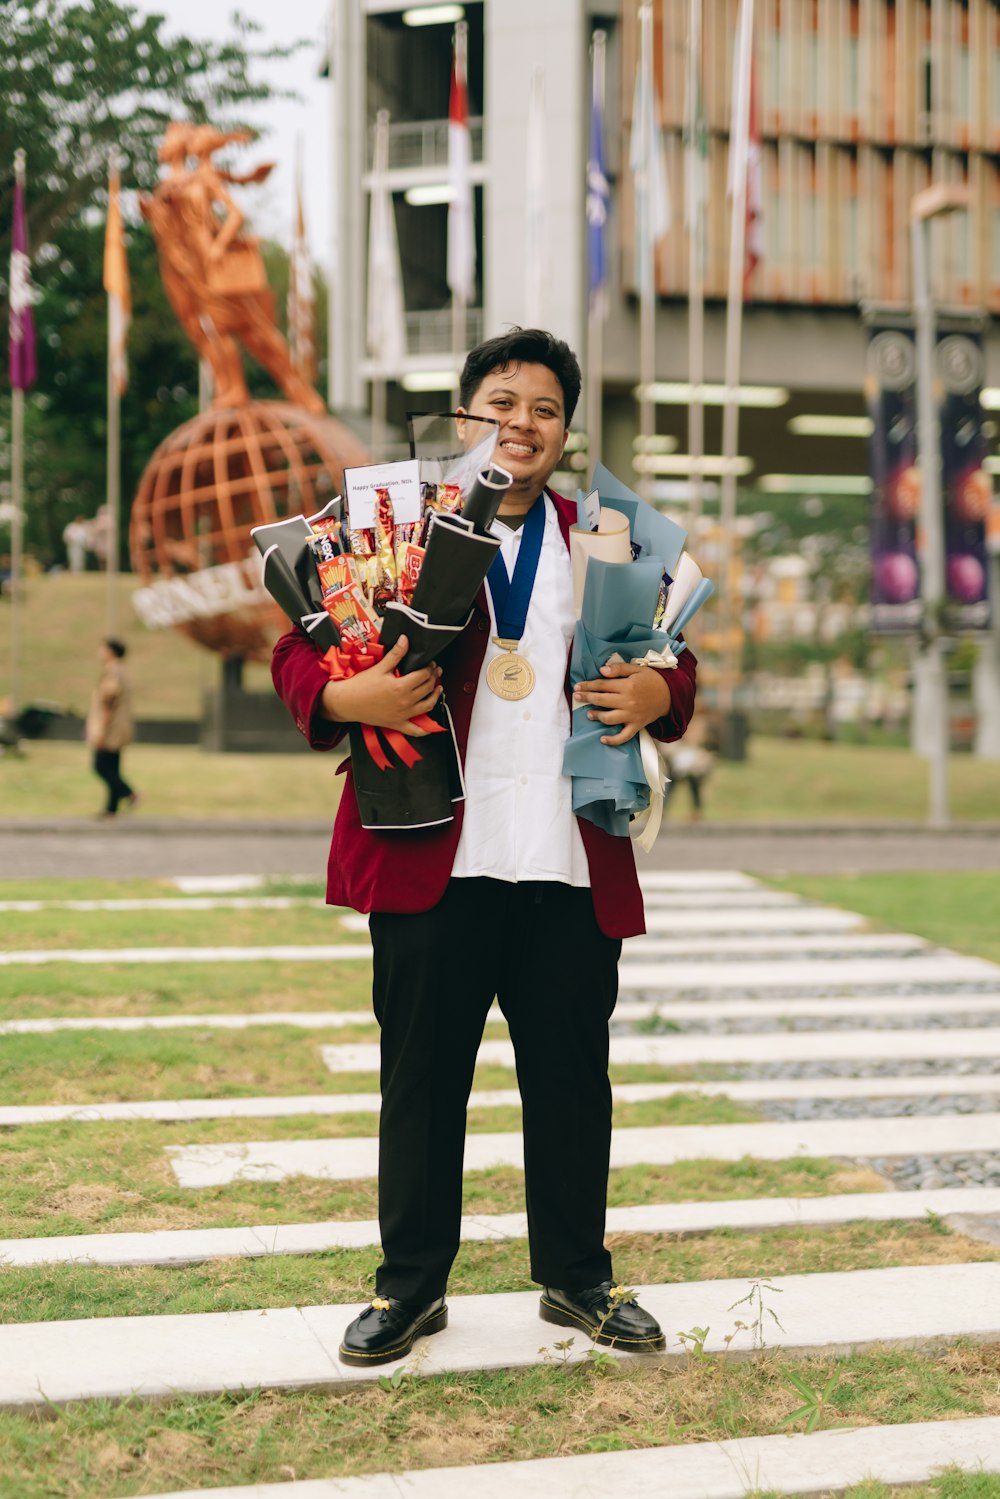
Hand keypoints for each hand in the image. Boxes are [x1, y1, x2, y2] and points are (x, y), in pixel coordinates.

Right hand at [320, 634, 442, 736]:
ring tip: (438, 689)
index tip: (430, 663)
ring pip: (427, 706)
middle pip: (427, 688)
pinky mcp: (397, 724)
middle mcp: (405, 702)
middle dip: (434, 678)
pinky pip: (415, 730)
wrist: (346, 702)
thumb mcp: (380, 667)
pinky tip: (431, 726)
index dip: (430, 667)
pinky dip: (425, 730)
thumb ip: (396, 654)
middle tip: (435, 671)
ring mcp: (402, 714)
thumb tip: (405, 639)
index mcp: (401, 686)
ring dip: (435, 697)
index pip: (423, 675)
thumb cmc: (361, 684)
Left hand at [573, 662, 671, 745]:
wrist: (671, 695)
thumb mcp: (637, 669)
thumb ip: (619, 668)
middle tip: (577, 697)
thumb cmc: (652, 680)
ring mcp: (632, 715)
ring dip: (596, 716)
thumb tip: (601, 671)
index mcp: (627, 686)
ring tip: (588, 714)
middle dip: (587, 698)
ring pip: (609, 718)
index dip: (588, 685)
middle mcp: (628, 702)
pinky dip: (613, 740)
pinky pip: (624, 736)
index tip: (578, 686)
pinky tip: (602, 739)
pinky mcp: (637, 725)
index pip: (602, 685)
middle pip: (602, 701)